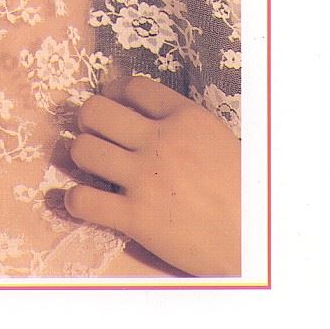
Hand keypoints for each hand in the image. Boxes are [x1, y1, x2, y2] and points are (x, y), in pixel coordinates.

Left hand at [67, 76, 240, 276]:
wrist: (254, 242)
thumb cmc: (243, 192)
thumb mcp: (216, 140)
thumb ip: (180, 124)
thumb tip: (143, 113)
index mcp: (186, 118)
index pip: (132, 86)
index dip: (113, 93)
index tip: (110, 105)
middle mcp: (162, 142)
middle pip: (95, 111)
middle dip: (87, 120)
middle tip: (93, 134)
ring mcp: (146, 179)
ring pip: (82, 150)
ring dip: (79, 157)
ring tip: (90, 167)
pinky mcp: (135, 218)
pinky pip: (83, 200)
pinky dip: (75, 201)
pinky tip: (84, 202)